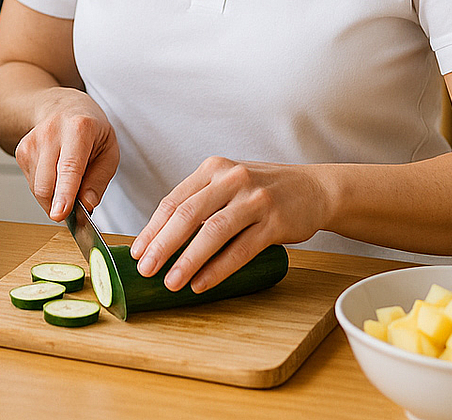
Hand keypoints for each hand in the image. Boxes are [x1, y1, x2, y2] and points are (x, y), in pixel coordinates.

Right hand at [13, 88, 119, 222]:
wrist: (62, 106)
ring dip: (53, 198)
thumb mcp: (109, 151)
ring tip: (69, 181)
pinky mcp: (21, 151)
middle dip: (58, 206)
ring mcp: (32, 141)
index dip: (65, 193)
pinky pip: (32, 184)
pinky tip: (56, 173)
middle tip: (75, 211)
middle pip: (46, 183)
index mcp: (79, 128)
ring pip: (37, 188)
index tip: (60, 214)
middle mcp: (51, 132)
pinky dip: (45, 189)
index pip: (69, 167)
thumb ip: (99, 180)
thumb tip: (86, 205)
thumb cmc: (90, 129)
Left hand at [129, 157, 327, 292]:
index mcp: (213, 169)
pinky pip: (241, 249)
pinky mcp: (275, 222)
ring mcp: (255, 200)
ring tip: (171, 282)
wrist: (314, 189)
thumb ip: (201, 202)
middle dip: (162, 245)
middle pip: (187, 214)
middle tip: (145, 269)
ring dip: (188, 260)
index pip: (173, 200)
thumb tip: (162, 239)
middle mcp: (231, 179)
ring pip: (213, 232)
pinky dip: (219, 268)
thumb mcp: (229, 183)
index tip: (137, 252)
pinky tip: (202, 283)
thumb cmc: (263, 191)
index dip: (152, 228)